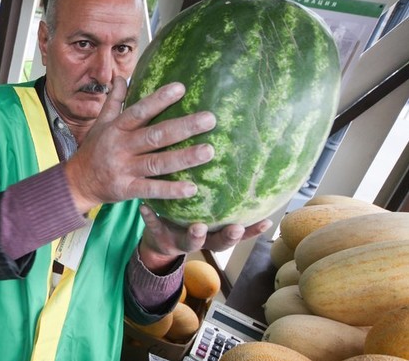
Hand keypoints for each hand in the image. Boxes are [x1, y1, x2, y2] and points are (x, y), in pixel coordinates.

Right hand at [64, 76, 215, 213]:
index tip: (181, 88)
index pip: (139, 111)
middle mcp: (121, 147)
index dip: (159, 100)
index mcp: (117, 128)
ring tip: (208, 151)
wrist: (77, 182)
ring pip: (157, 162)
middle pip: (155, 136)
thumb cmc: (94, 149)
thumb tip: (120, 76)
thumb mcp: (101, 122)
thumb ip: (114, 100)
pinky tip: (192, 188)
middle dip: (183, 127)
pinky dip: (171, 190)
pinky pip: (151, 189)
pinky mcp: (127, 190)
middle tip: (210, 119)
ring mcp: (124, 169)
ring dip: (184, 157)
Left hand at [137, 204, 272, 272]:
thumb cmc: (189, 217)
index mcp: (214, 233)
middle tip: (235, 228)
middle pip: (217, 243)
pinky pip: (153, 225)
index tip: (265, 221)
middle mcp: (200, 239)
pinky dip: (150, 217)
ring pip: (189, 241)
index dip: (252, 231)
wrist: (158, 239)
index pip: (237, 233)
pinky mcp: (157, 234)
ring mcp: (178, 240)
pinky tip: (144, 207)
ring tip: (197, 226)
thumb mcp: (207, 210)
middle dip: (227, 237)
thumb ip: (222, 197)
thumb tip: (248, 165)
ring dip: (194, 235)